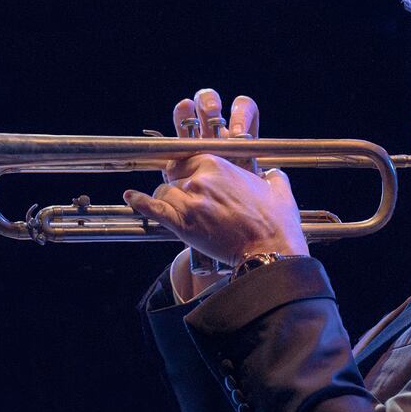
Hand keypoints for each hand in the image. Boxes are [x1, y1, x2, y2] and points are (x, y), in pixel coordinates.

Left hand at [129, 87, 308, 279]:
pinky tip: (131, 197)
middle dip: (178, 188)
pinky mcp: (183, 225)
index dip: (186, 171)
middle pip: (173, 177)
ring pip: (164, 194)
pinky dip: (140, 202)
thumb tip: (274, 174)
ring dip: (168, 203)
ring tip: (179, 214)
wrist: (270, 252)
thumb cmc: (276, 223)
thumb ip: (272, 176)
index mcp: (218, 164)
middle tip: (188, 202)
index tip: (188, 178)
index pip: (187, 158)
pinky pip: (154, 209)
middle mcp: (200, 179)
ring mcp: (190, 201)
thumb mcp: (279, 189)